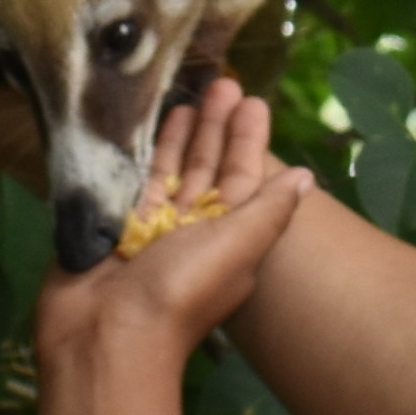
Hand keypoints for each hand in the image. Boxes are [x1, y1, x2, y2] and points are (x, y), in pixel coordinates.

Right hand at [29, 84, 312, 379]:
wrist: (109, 333)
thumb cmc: (182, 289)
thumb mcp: (238, 246)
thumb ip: (270, 209)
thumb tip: (306, 178)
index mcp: (230, 238)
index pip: (245, 177)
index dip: (249, 140)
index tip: (253, 101)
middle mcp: (194, 232)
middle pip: (209, 169)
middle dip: (217, 127)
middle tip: (223, 82)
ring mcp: (152, 228)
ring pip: (171, 172)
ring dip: (182, 135)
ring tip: (189, 94)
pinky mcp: (114, 225)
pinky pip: (133, 181)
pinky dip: (141, 153)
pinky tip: (146, 123)